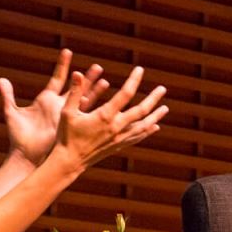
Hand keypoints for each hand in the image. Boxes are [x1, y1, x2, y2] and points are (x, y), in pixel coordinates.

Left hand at [0, 50, 110, 163]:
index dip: (63, 65)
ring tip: (105, 80)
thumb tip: (0, 79)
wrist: (26, 155)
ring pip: (83, 99)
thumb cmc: (19, 136)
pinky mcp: (70, 126)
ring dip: (94, 90)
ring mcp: (66, 116)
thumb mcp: (12, 112)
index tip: (68, 51)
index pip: (57, 78)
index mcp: (45, 100)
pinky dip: (94, 106)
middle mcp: (58, 106)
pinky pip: (84, 113)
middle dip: (87, 77)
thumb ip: (8, 95)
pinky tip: (103, 102)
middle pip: (75, 87)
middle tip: (98, 66)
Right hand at [51, 64, 167, 171]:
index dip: (134, 80)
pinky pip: (137, 137)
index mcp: (105, 116)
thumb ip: (75, 92)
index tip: (140, 69)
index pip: (125, 94)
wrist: (69, 162)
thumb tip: (77, 73)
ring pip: (143, 126)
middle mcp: (116, 127)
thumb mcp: (67, 111)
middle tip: (163, 88)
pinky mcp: (118, 146)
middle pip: (141, 111)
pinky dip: (147, 131)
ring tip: (165, 108)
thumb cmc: (66, 136)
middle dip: (153, 99)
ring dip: (155, 116)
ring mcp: (119, 138)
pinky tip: (155, 127)